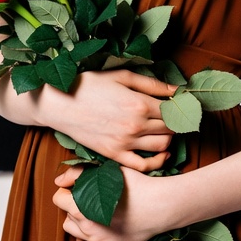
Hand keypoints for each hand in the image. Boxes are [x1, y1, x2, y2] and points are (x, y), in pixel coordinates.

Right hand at [45, 70, 175, 171]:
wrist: (59, 104)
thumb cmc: (88, 85)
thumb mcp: (120, 76)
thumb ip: (151, 83)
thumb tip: (176, 89)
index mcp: (138, 103)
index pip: (172, 109)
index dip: (180, 107)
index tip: (180, 105)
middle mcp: (135, 125)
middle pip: (170, 128)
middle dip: (176, 122)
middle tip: (175, 117)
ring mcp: (125, 142)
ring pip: (162, 146)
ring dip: (169, 139)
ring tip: (165, 130)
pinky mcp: (115, 154)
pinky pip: (144, 165)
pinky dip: (157, 161)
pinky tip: (161, 154)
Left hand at [52, 165, 168, 240]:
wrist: (160, 205)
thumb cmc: (135, 185)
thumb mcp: (107, 172)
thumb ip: (79, 173)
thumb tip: (59, 180)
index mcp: (84, 207)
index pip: (58, 199)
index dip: (66, 190)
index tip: (77, 186)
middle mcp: (88, 227)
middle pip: (66, 214)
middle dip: (73, 204)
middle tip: (90, 196)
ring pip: (72, 230)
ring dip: (77, 221)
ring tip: (92, 211)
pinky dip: (83, 239)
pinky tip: (92, 228)